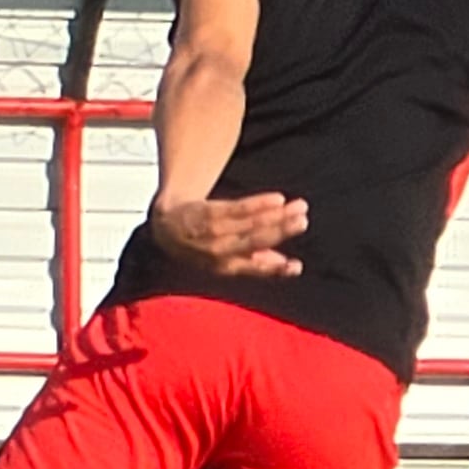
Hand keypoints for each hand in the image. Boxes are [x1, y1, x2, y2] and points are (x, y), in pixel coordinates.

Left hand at [148, 192, 305, 280]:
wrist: (165, 227)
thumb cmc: (202, 244)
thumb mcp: (224, 259)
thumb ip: (256, 261)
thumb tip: (287, 266)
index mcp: (225, 267)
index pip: (255, 268)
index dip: (276, 269)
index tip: (296, 266)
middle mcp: (218, 251)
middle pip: (256, 240)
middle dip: (281, 231)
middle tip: (303, 221)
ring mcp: (212, 231)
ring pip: (250, 223)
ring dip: (277, 214)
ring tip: (299, 207)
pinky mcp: (207, 212)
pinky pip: (237, 207)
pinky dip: (259, 203)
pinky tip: (277, 199)